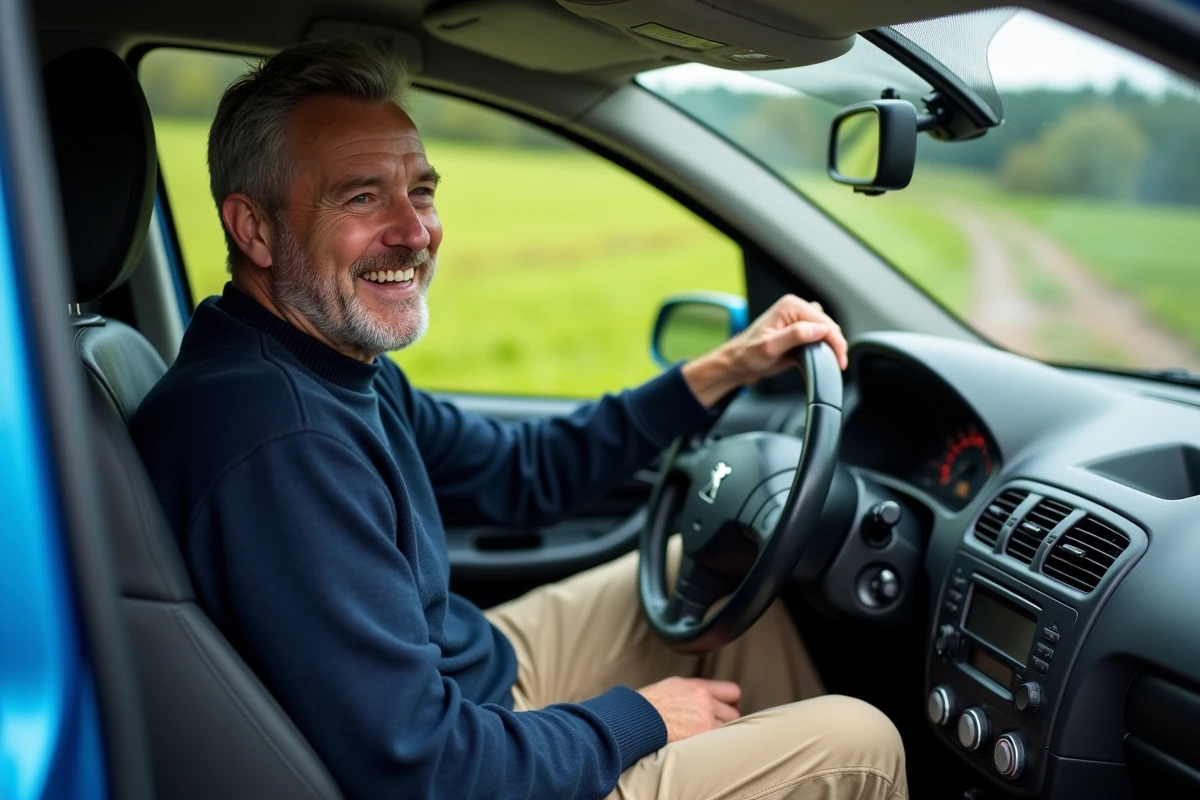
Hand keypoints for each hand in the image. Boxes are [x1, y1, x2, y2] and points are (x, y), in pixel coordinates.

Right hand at [637, 677, 741, 742]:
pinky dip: (711, 745)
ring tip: (708, 737)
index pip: (731, 691)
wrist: (636, 719)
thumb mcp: (671, 687)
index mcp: (697, 687)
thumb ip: (691, 691)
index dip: (732, 701)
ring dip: (719, 734)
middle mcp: (704, 702)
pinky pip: (715, 743)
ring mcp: (704, 722)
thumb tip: (700, 696)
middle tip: (718, 725)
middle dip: (726, 720)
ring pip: (726, 731)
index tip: (730, 706)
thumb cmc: (647, 705)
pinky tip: (702, 746)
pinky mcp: (700, 739)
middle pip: (733, 714)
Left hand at [681, 295, 847, 406]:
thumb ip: (794, 336)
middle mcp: (795, 309)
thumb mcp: (770, 347)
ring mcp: (797, 321)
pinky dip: (824, 349)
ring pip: (826, 332)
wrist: (737, 364)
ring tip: (833, 362)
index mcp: (790, 306)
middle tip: (839, 364)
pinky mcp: (798, 333)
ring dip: (831, 346)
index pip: (823, 322)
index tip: (840, 359)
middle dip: (836, 344)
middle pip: (828, 325)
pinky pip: (819, 339)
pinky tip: (823, 360)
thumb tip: (819, 330)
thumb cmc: (747, 355)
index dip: (835, 341)